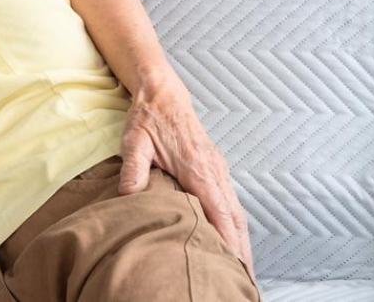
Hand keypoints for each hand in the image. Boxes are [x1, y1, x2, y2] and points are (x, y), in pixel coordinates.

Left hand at [118, 73, 254, 276]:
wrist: (162, 94)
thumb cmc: (148, 119)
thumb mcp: (135, 142)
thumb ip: (134, 169)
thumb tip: (128, 196)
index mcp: (198, 169)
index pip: (219, 213)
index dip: (229, 241)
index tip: (234, 265)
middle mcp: (214, 172)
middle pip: (236, 219)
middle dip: (241, 250)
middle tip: (244, 280)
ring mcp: (218, 170)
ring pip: (237, 212)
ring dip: (241, 240)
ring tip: (242, 270)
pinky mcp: (215, 169)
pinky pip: (231, 203)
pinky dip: (236, 225)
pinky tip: (233, 241)